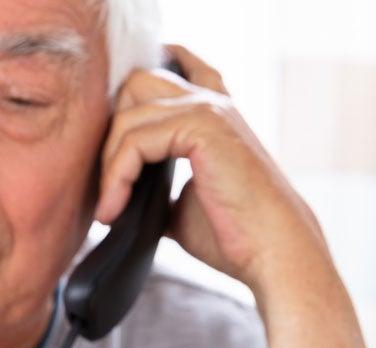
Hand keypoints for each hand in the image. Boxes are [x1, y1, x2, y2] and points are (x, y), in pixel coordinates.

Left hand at [96, 44, 329, 295]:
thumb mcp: (180, 204)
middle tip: (105, 186)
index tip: (104, 141)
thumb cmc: (233, 234)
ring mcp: (208, 109)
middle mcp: (211, 102)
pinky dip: (116, 178)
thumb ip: (152, 185)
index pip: (169, 68)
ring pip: (127, 116)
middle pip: (134, 84)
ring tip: (108, 211)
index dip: (130, 91)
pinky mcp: (202, 127)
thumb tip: (117, 192)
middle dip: (109, 132)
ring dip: (107, 167)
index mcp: (212, 113)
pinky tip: (114, 211)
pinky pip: (135, 141)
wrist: (271, 251)